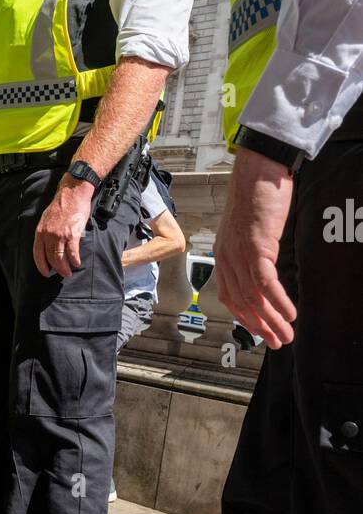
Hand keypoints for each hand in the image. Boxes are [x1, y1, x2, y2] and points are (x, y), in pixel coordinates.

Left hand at [33, 177, 94, 276]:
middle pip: (50, 258)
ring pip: (60, 258)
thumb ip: (46, 232)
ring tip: (69, 272)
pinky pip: (72, 253)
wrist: (72, 193)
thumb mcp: (47, 219)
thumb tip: (49, 245)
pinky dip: (74, 260)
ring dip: (65, 268)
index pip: (37, 254)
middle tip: (62, 273)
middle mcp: (48, 234)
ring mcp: (60, 235)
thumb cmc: (61, 205)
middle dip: (56, 269)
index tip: (45, 272)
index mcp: (40, 231)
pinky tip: (76, 263)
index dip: (41, 265)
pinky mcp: (72, 234)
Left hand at [213, 148, 295, 349]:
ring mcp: (240, 254)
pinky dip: (279, 301)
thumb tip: (263, 267)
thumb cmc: (256, 196)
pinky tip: (290, 314)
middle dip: (260, 327)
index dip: (245, 317)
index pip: (230, 296)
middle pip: (242, 302)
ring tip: (287, 335)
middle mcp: (227, 258)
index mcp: (223, 256)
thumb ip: (252, 250)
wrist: (258, 171)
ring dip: (272, 320)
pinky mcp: (256, 247)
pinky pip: (266, 283)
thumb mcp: (249, 230)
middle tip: (277, 342)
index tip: (259, 331)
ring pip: (255, 297)